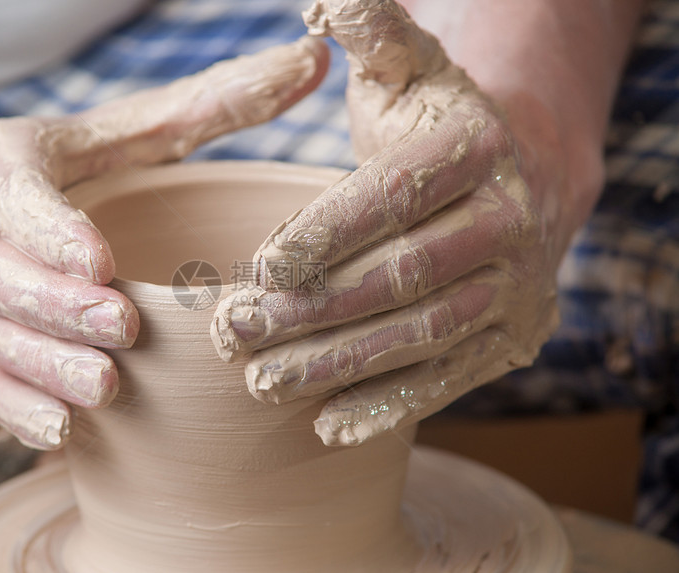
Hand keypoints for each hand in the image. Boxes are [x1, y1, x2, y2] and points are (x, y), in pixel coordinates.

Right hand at [0, 38, 328, 448]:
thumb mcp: (121, 134)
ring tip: (103, 390)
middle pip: (0, 277)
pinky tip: (62, 431)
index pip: (18, 199)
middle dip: (58, 308)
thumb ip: (208, 105)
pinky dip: (16, 409)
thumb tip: (310, 60)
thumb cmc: (64, 173)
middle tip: (120, 332)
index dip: (53, 232)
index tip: (101, 261)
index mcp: (5, 169)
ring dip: (43, 366)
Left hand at [212, 0, 569, 445]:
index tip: (261, 266)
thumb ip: (375, 38)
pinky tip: (328, 427)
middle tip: (233, 333)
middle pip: (402, 276)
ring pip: (421, 335)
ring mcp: (513, 288)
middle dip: (314, 311)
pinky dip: (390, 406)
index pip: (395, 195)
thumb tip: (325, 0)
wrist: (525, 180)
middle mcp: (507, 221)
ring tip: (260, 383)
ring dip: (338, 365)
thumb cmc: (439, 127)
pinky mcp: (506, 339)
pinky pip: (449, 379)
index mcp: (478, 147)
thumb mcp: (411, 73)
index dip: (327, 232)